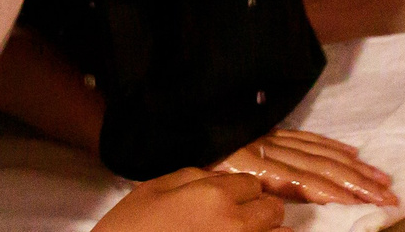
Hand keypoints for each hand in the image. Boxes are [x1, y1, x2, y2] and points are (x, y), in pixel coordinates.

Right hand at [95, 170, 282, 231]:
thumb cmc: (131, 228)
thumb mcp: (153, 189)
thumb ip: (193, 176)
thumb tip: (220, 176)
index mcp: (215, 196)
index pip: (253, 184)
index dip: (242, 191)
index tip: (231, 199)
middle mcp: (236, 224)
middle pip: (273, 210)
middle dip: (260, 211)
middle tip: (239, 218)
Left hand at [214, 130, 396, 207]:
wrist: (183, 119)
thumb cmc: (199, 162)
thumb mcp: (220, 184)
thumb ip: (255, 194)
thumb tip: (282, 208)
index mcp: (259, 167)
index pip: (308, 182)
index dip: (338, 192)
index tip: (365, 202)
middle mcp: (272, 150)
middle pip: (323, 167)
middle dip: (358, 182)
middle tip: (389, 194)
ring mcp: (274, 137)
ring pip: (321, 152)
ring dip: (354, 166)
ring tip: (381, 177)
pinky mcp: (271, 129)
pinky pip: (307, 136)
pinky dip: (332, 145)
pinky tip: (352, 152)